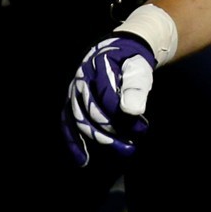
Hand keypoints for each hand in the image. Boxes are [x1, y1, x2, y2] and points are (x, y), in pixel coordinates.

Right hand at [64, 32, 154, 165]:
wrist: (117, 52)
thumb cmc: (130, 63)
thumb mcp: (138, 70)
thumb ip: (135, 88)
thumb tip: (132, 111)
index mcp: (96, 69)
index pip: (106, 98)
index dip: (123, 116)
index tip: (142, 127)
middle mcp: (81, 81)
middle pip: (91, 112)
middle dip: (110, 133)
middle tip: (130, 148)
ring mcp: (74, 92)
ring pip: (79, 120)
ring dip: (97, 138)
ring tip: (118, 152)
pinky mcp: (73, 102)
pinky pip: (68, 123)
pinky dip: (74, 142)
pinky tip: (81, 160)